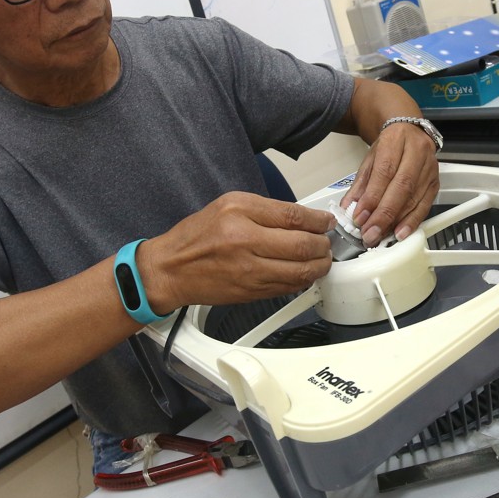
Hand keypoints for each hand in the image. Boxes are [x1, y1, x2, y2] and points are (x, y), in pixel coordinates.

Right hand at [137, 192, 334, 311]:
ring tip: (321, 259)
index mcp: (240, 213)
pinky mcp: (251, 292)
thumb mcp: (228, 205)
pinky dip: (302, 280)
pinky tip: (304, 272)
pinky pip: (288, 288)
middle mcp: (245, 242)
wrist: (170, 270)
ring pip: (301, 271)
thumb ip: (266, 210)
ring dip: (319, 266)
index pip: (292, 216)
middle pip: (303, 246)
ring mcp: (249, 271)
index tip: (327, 222)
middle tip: (327, 242)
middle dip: (324, 245)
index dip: (318, 220)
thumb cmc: (197, 236)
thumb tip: (301, 218)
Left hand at [339, 121, 439, 246]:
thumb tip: (349, 208)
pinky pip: (425, 205)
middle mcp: (417, 152)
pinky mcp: (436, 182)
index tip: (360, 217)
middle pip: (402, 187)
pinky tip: (401, 232)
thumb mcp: (370, 159)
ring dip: (396, 221)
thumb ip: (360, 184)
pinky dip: (412, 221)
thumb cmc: (390, 146)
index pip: (384, 172)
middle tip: (370, 232)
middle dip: (384, 214)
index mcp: (396, 140)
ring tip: (381, 236)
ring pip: (415, 198)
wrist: (409, 132)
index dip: (372, 197)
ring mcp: (429, 168)